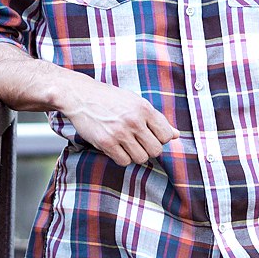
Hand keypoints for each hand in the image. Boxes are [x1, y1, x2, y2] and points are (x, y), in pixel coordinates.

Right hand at [59, 76, 178, 166]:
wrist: (81, 96)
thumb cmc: (110, 99)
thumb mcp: (136, 102)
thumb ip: (157, 119)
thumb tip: (177, 135)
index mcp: (144, 108)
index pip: (167, 135)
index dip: (161, 139)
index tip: (151, 135)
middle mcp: (134, 120)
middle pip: (156, 150)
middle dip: (149, 149)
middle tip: (139, 142)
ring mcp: (120, 133)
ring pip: (141, 158)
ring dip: (136, 155)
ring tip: (127, 145)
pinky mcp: (106, 143)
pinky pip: (124, 161)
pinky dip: (122, 158)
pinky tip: (117, 147)